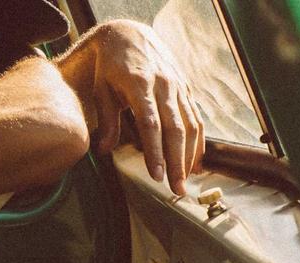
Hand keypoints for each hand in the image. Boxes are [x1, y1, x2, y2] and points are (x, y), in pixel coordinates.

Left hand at [57, 20, 204, 194]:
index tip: (156, 175)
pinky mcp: (186, 89)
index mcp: (140, 85)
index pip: (150, 124)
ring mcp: (178, 87)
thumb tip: (103, 151)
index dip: (155, 152)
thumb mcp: (101, 89)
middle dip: (177, 162)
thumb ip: (107, 120)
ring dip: (190, 156)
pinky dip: (198, 142)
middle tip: (176, 189)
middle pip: (175, 129)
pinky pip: (196, 118)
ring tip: (185, 182)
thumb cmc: (110, 66)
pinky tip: (195, 162)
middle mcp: (164, 86)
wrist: (129, 35)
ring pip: (191, 125)